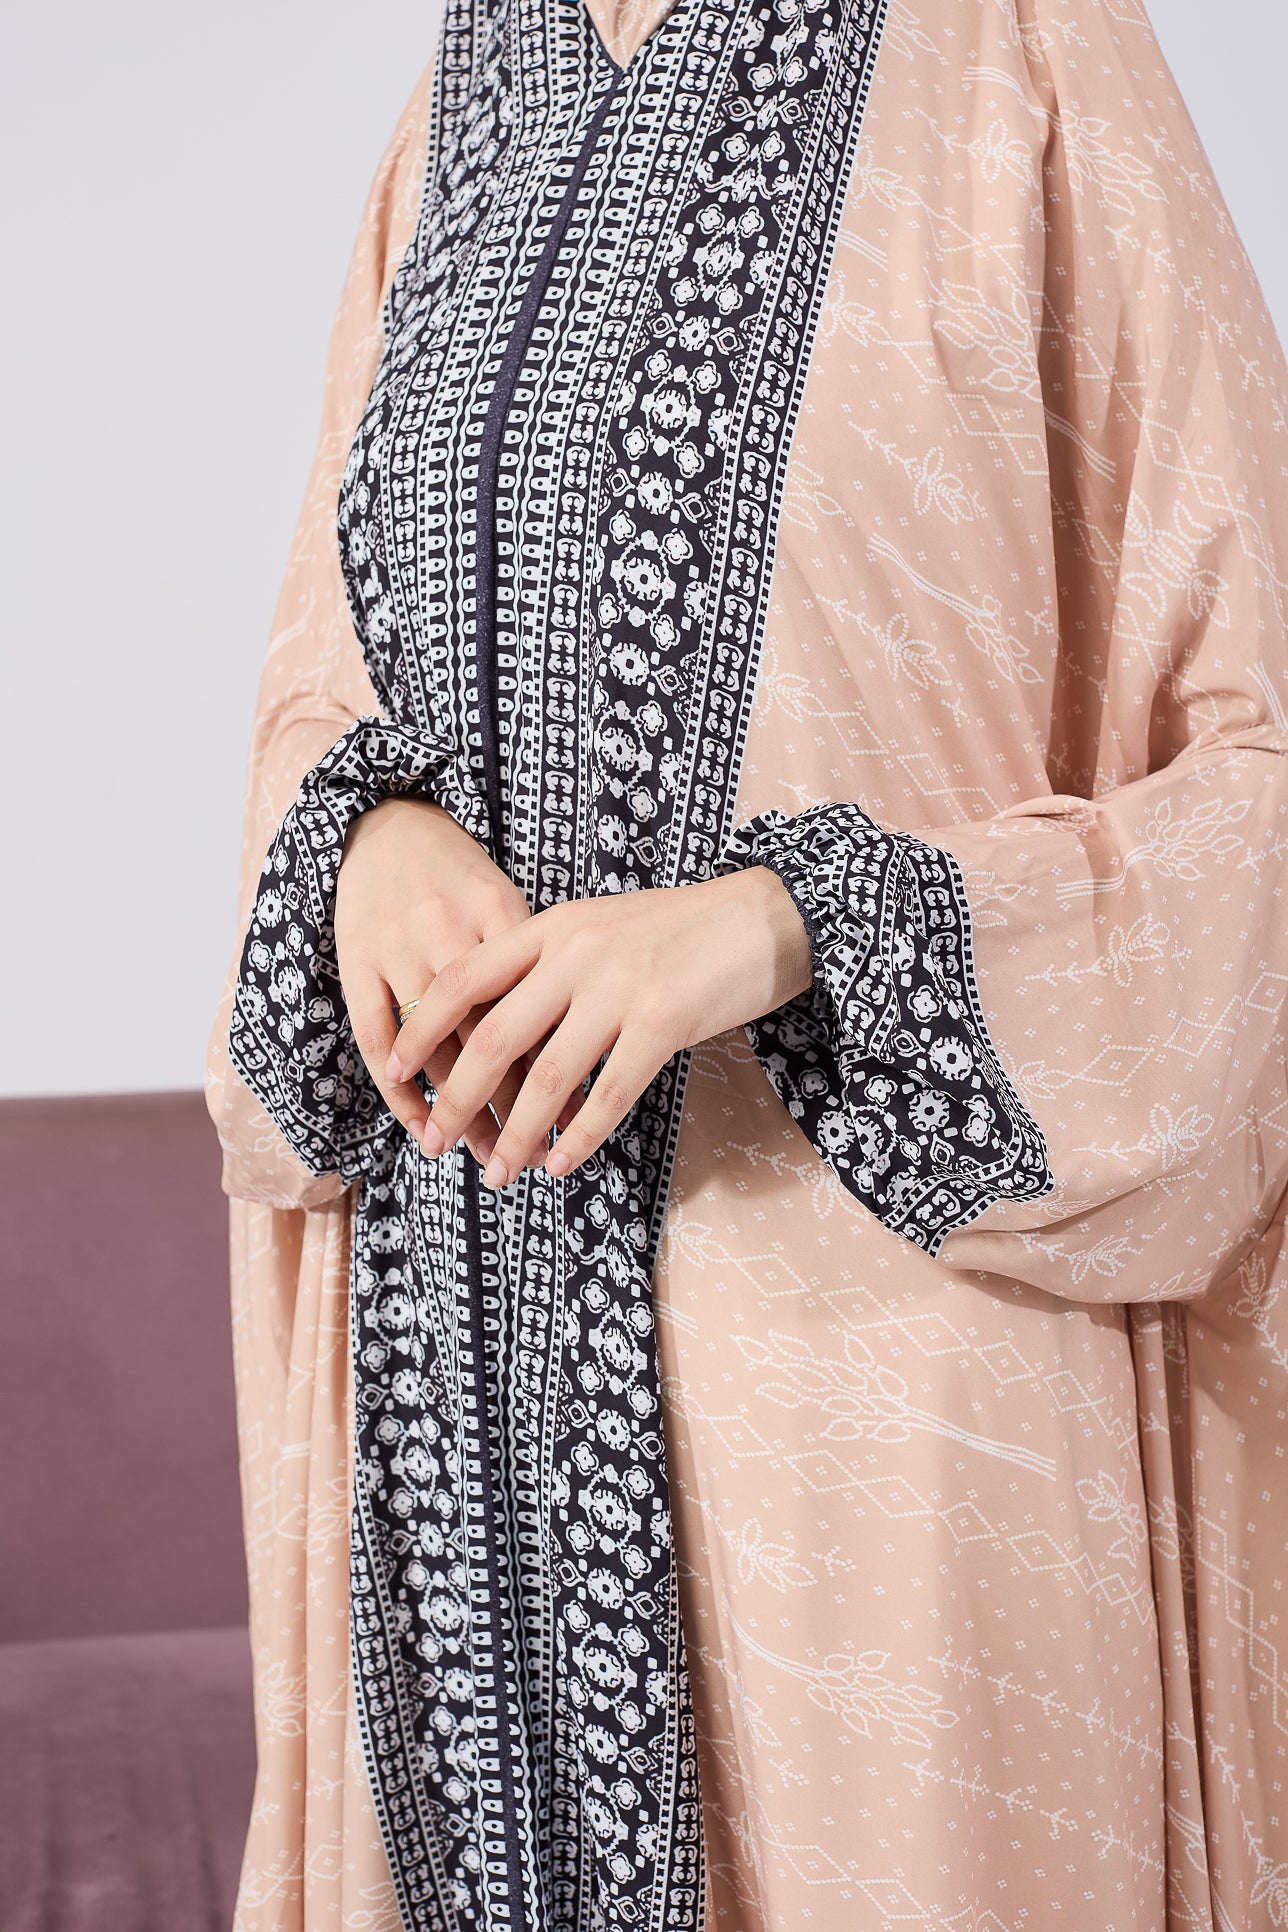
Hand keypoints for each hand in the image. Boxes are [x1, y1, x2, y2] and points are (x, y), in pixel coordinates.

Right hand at [334, 796, 581, 1164]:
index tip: (581, 1114)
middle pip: (488, 1031)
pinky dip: (399, 1089)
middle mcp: (449, 928)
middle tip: (535, 1154)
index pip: (536, 999)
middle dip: (514, 1101)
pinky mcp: (357, 959)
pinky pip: (377, 1036)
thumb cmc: (459, 877)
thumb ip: (538, 960)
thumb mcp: (506, 903)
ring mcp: (400, 944)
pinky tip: (421, 1124)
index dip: (559, 1061)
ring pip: (436, 1044)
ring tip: (487, 1154)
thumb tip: (586, 1038)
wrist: (384, 824)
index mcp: (499, 909)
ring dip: (461, 1107)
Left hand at [385, 864, 813, 1185]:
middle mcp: (577, 954)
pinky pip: (608, 1092)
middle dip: (457, 1098)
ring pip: (547, 1076)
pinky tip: (562, 1163)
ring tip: (498, 1173)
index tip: (397, 1069)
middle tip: (436, 1142)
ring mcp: (620, 987)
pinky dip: (580, 1135)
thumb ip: (553, 965)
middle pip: (494, 1037)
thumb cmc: (684, 930)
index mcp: (554, 927)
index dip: (425, 1027)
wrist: (767, 916)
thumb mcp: (603, 928)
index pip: (466, 978)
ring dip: (517, 1133)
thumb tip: (501, 1023)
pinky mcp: (664, 1021)